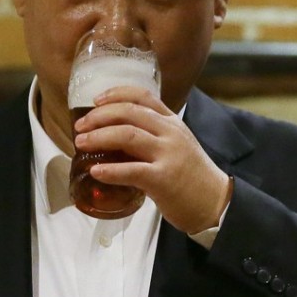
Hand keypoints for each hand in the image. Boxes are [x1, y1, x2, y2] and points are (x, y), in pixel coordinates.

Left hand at [73, 86, 231, 233]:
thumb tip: (116, 136)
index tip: (96, 100)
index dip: (116, 94)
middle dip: (99, 116)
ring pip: (128, 135)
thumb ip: (153, 136)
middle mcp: (171, 133)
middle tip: (80, 126)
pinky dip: (110, 170)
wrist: (215, 202)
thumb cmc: (192, 176)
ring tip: (81, 143)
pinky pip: (132, 170)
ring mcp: (168, 155)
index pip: (143, 96)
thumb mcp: (177, 145)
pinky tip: (95, 171)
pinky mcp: (163, 179)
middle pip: (130, 112)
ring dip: (99, 137)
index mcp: (173, 122)